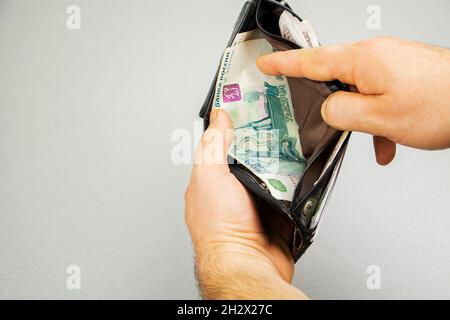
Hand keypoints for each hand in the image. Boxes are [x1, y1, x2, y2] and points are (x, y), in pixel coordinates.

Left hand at [185, 109, 306, 299]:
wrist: (247, 265)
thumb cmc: (219, 228)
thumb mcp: (209, 176)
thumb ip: (213, 145)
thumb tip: (219, 116)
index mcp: (213, 180)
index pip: (224, 143)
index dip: (237, 124)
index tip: (253, 105)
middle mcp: (234, 189)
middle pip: (253, 155)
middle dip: (266, 139)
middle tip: (282, 118)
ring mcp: (257, 201)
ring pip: (275, 170)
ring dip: (284, 159)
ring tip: (296, 137)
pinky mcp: (279, 211)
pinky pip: (292, 189)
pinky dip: (298, 179)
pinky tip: (304, 166)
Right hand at [257, 37, 449, 164]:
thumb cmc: (442, 104)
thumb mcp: (379, 118)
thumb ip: (340, 113)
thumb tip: (325, 109)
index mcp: (364, 61)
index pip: (311, 60)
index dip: (284, 64)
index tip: (266, 63)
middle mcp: (376, 55)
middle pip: (335, 76)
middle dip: (328, 101)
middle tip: (316, 115)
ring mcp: (391, 62)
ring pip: (359, 90)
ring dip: (362, 118)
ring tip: (374, 139)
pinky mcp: (404, 72)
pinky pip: (380, 94)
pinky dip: (379, 118)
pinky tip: (388, 141)